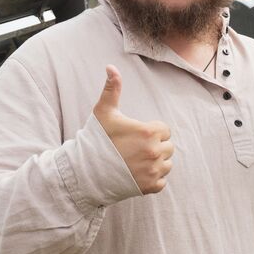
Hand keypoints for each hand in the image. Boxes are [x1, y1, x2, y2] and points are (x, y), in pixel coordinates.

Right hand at [93, 65, 173, 193]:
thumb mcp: (103, 112)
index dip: (151, 131)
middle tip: (134, 148)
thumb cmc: (96, 139)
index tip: (135, 135)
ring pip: (166, 164)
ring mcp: (154, 171)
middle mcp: (155, 152)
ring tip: (136, 161)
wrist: (86, 171)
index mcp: (149, 132)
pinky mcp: (150, 187)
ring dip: (156, 163)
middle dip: (155, 146)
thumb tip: (111, 66)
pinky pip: (161, 181)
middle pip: (168, 147)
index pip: (164, 130)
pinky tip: (136, 173)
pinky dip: (152, 178)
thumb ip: (112, 89)